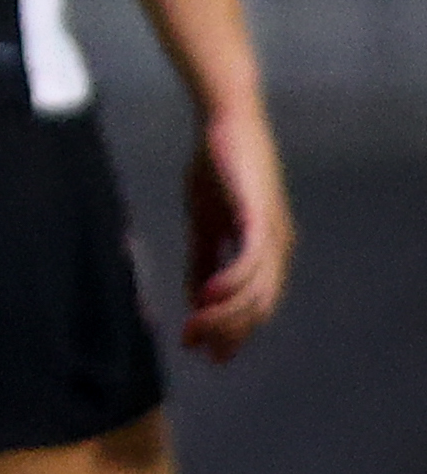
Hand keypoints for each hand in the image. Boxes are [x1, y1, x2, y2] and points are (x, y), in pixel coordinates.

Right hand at [180, 96, 290, 358]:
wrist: (224, 122)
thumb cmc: (216, 166)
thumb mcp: (203, 220)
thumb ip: (202, 258)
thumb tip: (196, 298)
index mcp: (267, 249)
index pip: (256, 303)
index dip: (232, 330)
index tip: (203, 351)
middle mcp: (277, 246)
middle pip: (260, 306)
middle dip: (228, 332)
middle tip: (195, 348)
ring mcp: (272, 232)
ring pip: (257, 291)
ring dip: (224, 315)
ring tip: (194, 328)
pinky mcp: (259, 216)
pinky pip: (250, 261)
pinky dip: (230, 283)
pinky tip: (206, 296)